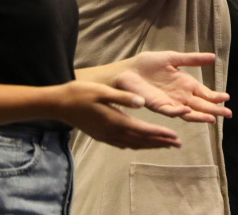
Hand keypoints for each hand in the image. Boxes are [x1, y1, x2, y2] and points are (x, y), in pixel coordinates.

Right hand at [49, 80, 182, 149]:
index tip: (175, 137)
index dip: (160, 134)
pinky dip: (136, 144)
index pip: (143, 131)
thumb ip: (123, 97)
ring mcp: (106, 136)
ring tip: (165, 144)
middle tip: (178, 144)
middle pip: (141, 141)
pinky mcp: (101, 136)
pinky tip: (141, 143)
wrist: (59, 105)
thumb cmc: (80, 93)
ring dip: (150, 145)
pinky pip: (123, 144)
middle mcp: (113, 132)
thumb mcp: (103, 92)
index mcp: (115, 121)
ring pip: (133, 144)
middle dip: (160, 142)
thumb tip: (142, 102)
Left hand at [112, 52, 231, 123]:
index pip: (204, 93)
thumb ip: (192, 59)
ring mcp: (170, 102)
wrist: (127, 70)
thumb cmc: (147, 64)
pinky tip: (188, 111)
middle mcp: (180, 95)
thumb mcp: (173, 58)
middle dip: (214, 110)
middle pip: (200, 105)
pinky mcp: (157, 105)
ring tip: (213, 118)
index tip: (227, 98)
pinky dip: (179, 112)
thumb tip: (213, 57)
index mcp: (185, 84)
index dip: (215, 96)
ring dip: (201, 116)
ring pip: (189, 112)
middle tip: (228, 114)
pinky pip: (170, 111)